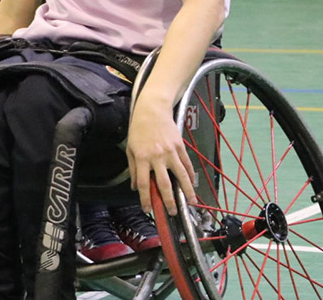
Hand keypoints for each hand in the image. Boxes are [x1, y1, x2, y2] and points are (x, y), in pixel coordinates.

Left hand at [126, 97, 194, 215]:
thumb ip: (133, 168)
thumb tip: (135, 187)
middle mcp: (157, 157)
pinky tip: (192, 185)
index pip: (143, 184)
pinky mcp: (180, 147)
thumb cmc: (138, 129)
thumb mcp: (130, 148)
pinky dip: (190, 176)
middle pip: (164, 184)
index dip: (146, 199)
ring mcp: (170, 152)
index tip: (147, 209)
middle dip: (169, 201)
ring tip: (190, 203)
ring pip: (181, 176)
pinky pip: (187, 164)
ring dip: (187, 192)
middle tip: (173, 212)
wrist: (152, 110)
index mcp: (142, 158)